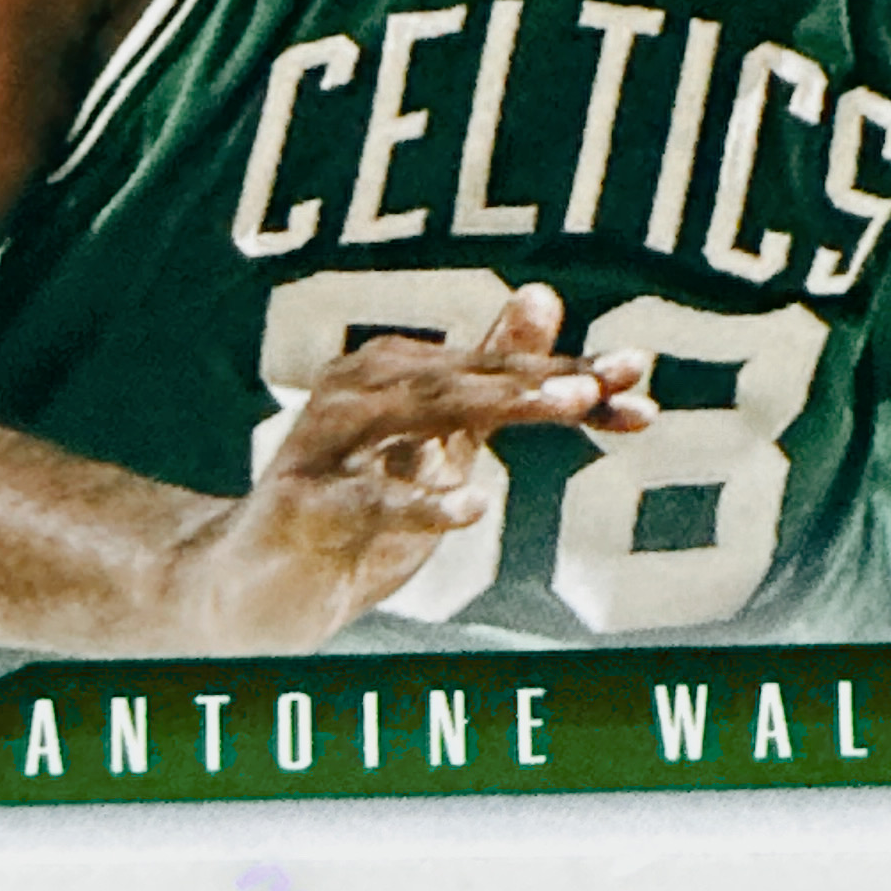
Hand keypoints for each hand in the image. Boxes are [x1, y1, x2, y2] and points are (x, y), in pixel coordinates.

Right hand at [172, 286, 650, 651]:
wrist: (247, 594)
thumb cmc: (350, 518)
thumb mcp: (433, 449)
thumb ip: (487, 381)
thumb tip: (543, 296)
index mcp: (395, 374)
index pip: (498, 371)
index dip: (572, 374)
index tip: (643, 377)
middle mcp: (359, 391)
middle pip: (466, 377)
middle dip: (544, 376)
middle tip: (613, 378)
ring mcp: (326, 446)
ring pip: (422, 411)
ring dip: (501, 404)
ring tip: (573, 404)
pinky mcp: (300, 507)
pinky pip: (368, 501)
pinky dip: (422, 503)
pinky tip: (476, 508)